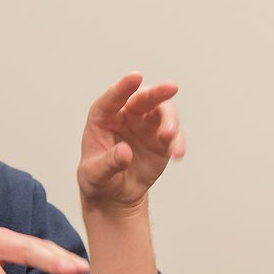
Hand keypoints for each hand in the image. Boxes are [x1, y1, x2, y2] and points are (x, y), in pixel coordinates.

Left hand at [77, 73, 184, 214]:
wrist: (114, 195)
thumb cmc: (98, 178)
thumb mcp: (95, 174)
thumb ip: (108, 162)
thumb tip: (125, 152)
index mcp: (103, 118)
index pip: (112, 98)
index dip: (123, 87)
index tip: (136, 77)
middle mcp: (127, 116)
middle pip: (143, 98)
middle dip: (158, 92)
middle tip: (171, 88)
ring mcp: (146, 127)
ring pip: (163, 112)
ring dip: (170, 121)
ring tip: (169, 136)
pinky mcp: (162, 141)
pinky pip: (174, 137)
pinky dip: (178, 142)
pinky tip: (177, 153)